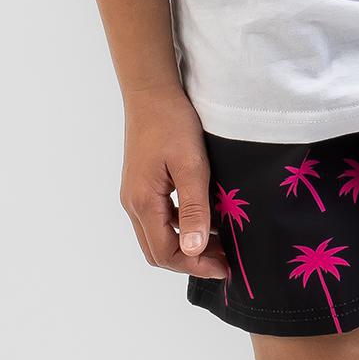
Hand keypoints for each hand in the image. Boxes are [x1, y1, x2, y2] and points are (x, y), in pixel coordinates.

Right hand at [120, 87, 231, 280]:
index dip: (196, 266)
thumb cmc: (172, 123)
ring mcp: (134, 195)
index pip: (165, 253)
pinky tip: (204, 220)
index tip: (225, 267)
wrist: (151, 92)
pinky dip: (180, 228)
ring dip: (186, 246)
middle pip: (157, 251)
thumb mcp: (191, 165)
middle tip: (224, 261)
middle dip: (190, 262)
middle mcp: (133, 204)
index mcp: (143, 202)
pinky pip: (158, 219)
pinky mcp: (141, 185)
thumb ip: (193, 209)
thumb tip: (194, 249)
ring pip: (157, 236)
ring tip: (220, 244)